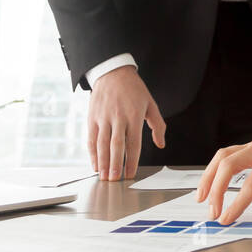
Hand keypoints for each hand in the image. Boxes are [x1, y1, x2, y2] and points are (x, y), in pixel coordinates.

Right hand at [88, 65, 165, 180]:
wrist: (113, 72)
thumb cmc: (134, 89)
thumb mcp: (151, 103)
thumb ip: (157, 125)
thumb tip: (161, 144)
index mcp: (134, 116)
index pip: (133, 143)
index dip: (131, 160)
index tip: (130, 174)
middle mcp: (118, 117)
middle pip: (116, 145)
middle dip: (115, 164)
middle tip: (114, 180)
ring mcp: (104, 117)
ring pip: (102, 143)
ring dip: (102, 162)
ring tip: (103, 176)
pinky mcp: (92, 117)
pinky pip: (91, 138)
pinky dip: (92, 152)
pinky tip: (94, 164)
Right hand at [195, 80, 251, 223]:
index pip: (251, 183)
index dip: (237, 202)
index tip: (227, 217)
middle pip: (226, 166)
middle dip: (215, 190)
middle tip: (213, 212)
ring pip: (222, 158)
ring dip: (209, 177)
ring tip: (201, 197)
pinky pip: (227, 155)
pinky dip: (215, 168)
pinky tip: (213, 179)